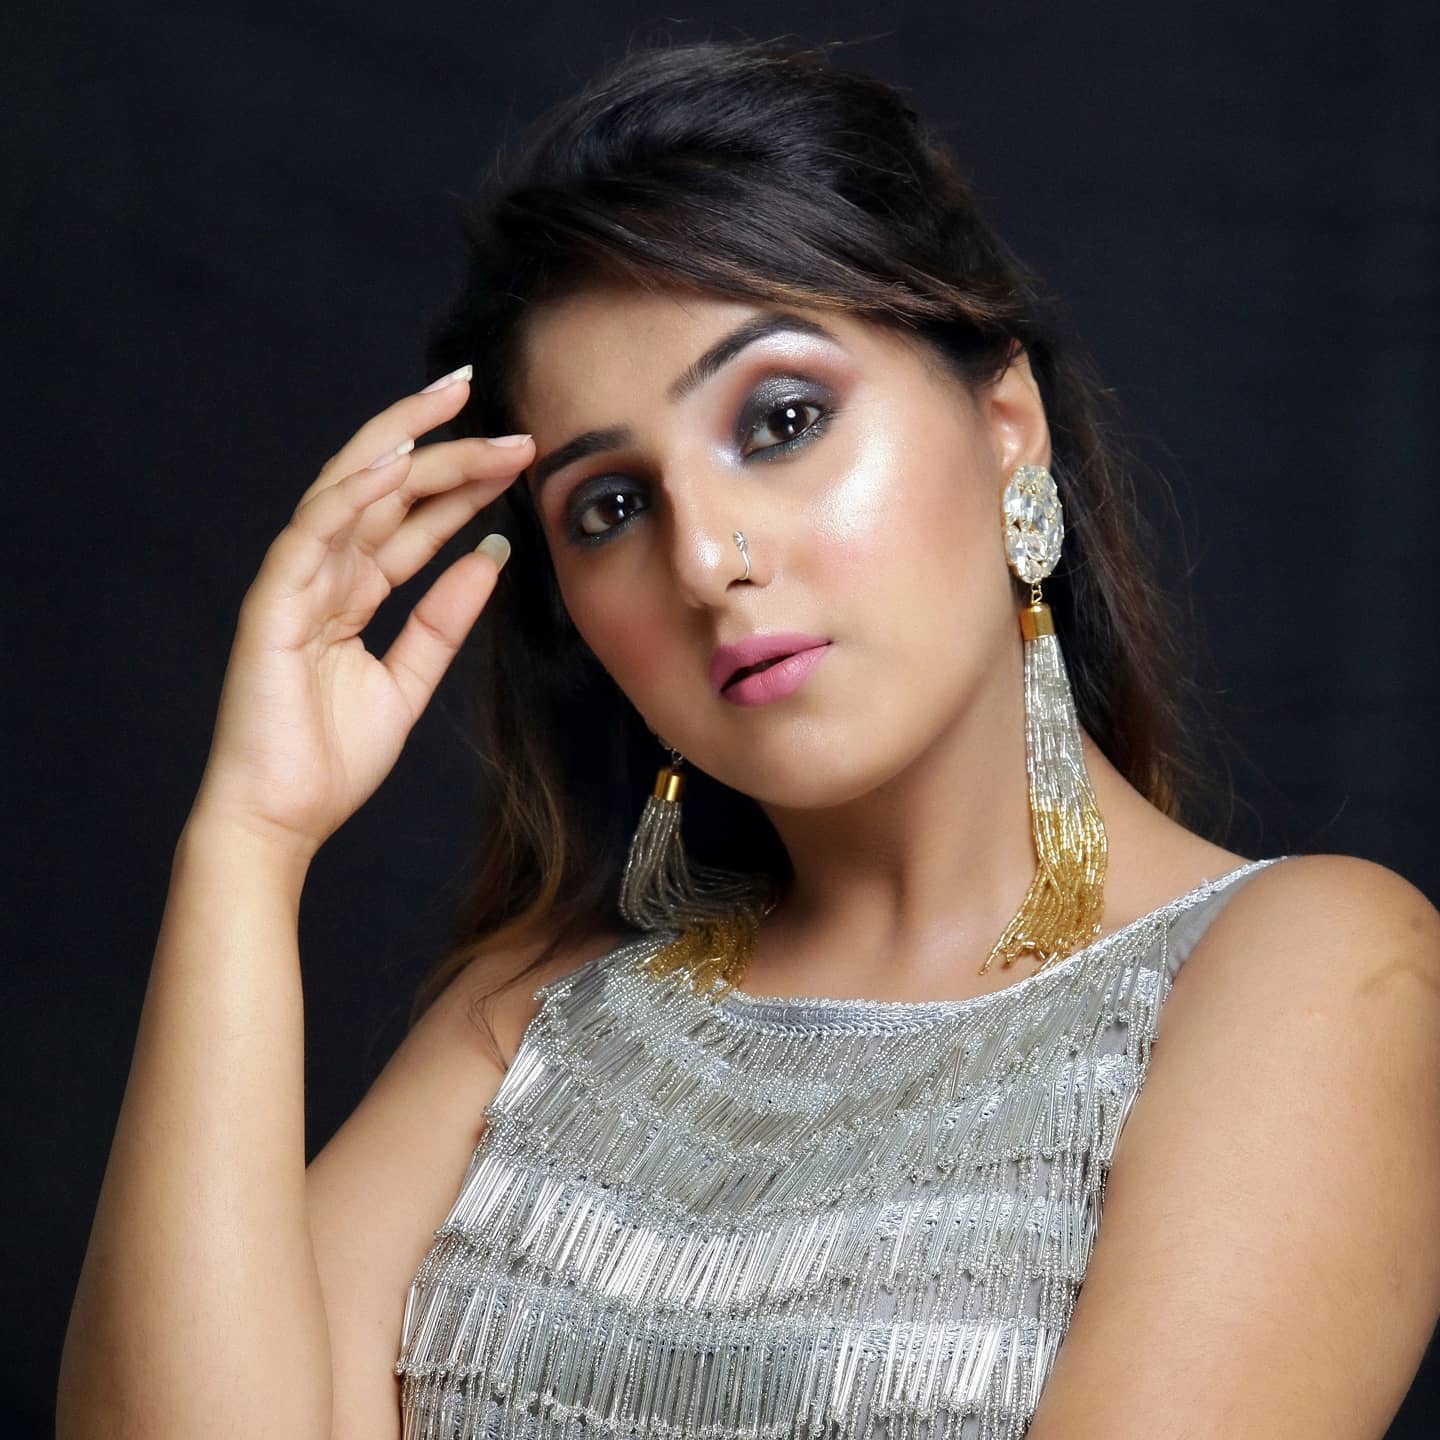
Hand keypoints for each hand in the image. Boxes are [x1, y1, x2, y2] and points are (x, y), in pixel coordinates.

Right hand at [187, 366, 532, 861]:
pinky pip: (312, 533)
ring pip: (351, 493)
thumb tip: (490, 558)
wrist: (281, 819)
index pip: (409, 519)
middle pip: (388, 493)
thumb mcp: (408, 681)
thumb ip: (444, 620)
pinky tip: (394, 460)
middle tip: (507, 425)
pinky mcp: (272, 604)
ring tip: (457, 406)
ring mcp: (294, 583)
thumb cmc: (330, 758)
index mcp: (350, 592)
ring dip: (407, 447)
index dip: (460, 482)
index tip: (515, 454)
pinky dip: (350, 493)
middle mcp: (322, 575)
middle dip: (445, 448)